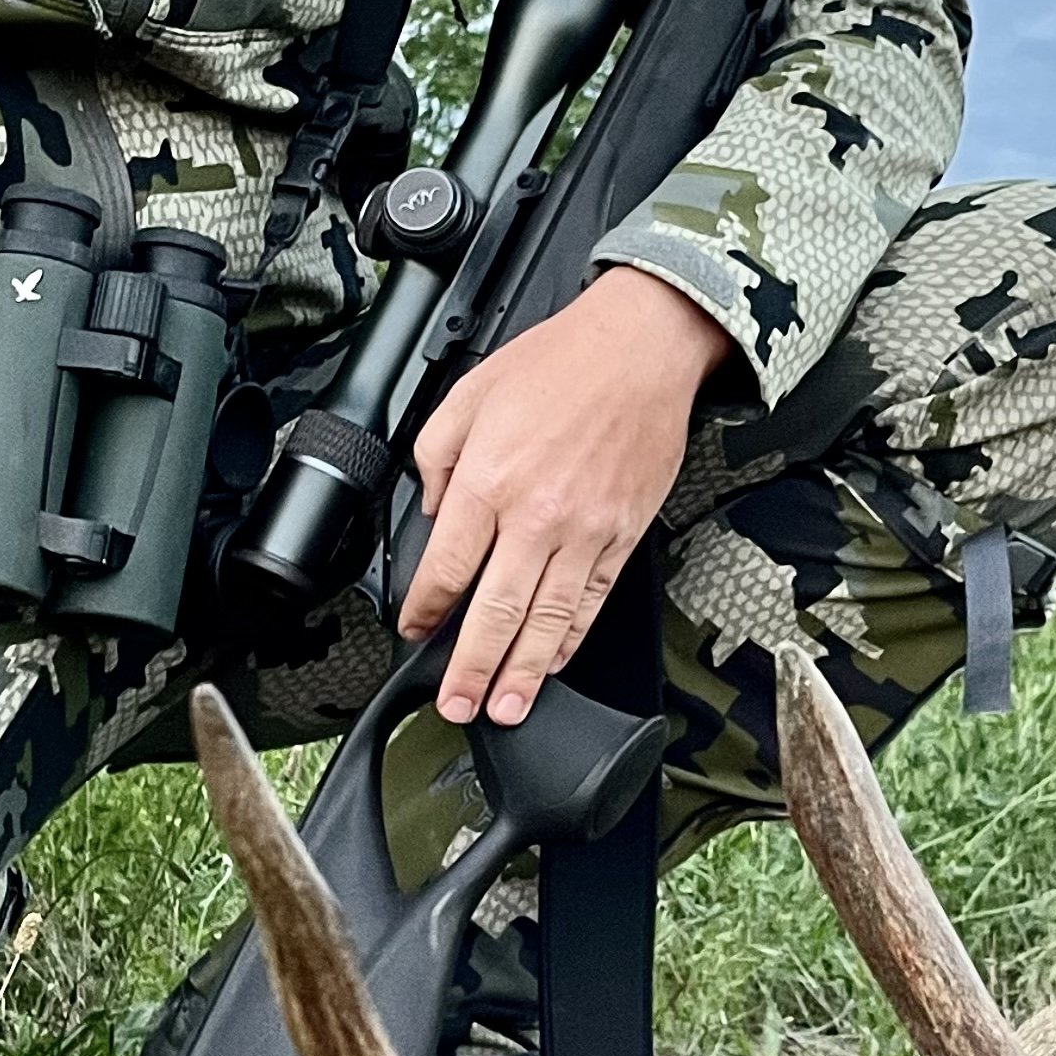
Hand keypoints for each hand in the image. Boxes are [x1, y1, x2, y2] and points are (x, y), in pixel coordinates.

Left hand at [399, 268, 731, 726]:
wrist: (640, 348)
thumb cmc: (559, 362)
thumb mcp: (468, 394)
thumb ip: (437, 456)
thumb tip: (432, 510)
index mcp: (489, 480)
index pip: (446, 567)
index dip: (426, 609)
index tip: (416, 631)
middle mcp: (536, 515)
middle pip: (496, 612)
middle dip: (471, 668)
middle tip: (456, 706)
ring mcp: (584, 531)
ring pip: (548, 621)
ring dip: (523, 672)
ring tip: (505, 708)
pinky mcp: (621, 535)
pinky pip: (592, 601)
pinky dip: (571, 639)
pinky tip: (555, 663)